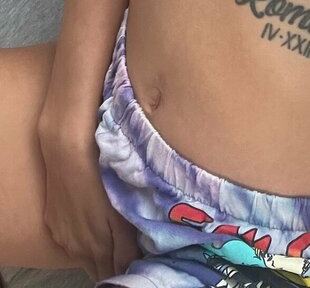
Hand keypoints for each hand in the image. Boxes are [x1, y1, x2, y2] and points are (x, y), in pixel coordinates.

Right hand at [37, 114, 141, 280]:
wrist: (67, 153)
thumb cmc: (101, 179)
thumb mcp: (120, 213)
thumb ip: (126, 244)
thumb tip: (135, 264)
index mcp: (97, 248)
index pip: (114, 272)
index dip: (127, 270)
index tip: (138, 263)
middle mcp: (78, 249)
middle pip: (98, 270)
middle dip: (113, 267)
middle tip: (128, 256)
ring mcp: (64, 237)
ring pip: (84, 258)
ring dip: (98, 256)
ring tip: (112, 245)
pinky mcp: (54, 224)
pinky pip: (71, 243)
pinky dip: (83, 241)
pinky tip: (91, 227)